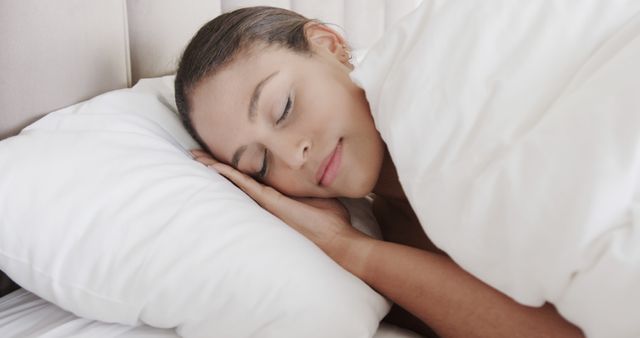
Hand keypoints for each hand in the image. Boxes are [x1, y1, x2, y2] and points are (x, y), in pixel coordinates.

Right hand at [190, 149, 374, 272]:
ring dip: (213, 167)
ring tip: (194, 156)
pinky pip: (244, 184)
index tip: (217, 157)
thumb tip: (317, 168)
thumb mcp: (319, 194)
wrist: (338, 241)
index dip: (231, 168)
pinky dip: (228, 173)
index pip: (248, 179)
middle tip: (193, 154)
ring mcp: (265, 202)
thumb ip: (310, 183)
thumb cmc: (331, 223)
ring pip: (233, 182)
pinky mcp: (269, 202)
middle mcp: (265, 201)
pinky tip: (213, 165)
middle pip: (233, 181)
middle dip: (213, 167)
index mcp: (274, 197)